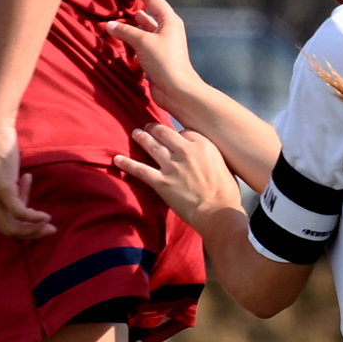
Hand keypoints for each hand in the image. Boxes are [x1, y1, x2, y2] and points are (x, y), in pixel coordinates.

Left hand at [0, 112, 55, 240]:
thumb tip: (24, 185)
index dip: (23, 223)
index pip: (3, 222)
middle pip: (7, 230)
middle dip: (30, 233)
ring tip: (50, 223)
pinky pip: (20, 213)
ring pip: (13, 227)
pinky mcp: (2, 190)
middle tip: (49, 230)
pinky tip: (45, 216)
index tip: (39, 213)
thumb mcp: (3, 171)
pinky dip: (34, 218)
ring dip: (34, 229)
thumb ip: (9, 184)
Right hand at [106, 0, 202, 112]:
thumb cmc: (165, 62)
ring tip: (112, 26)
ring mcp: (161, 45)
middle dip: (130, 12)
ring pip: (141, 32)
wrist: (177, 91)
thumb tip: (110, 25)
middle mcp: (166, 30)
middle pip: (145, 15)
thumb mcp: (143, 42)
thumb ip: (125, 31)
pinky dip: (130, 47)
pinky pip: (139, 48)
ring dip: (128, 31)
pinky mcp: (155, 59)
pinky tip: (120, 48)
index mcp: (169, 20)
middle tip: (114, 4)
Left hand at [114, 123, 243, 232]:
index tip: (175, 138)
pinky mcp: (161, 182)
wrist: (218, 213)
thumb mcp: (225, 166)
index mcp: (203, 145)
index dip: (178, 135)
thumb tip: (204, 157)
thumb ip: (211, 157)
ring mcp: (172, 166)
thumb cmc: (226, 194)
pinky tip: (116, 159)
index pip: (184, 132)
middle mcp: (185, 150)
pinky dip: (127, 163)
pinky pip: (140, 169)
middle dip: (155, 128)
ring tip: (135, 134)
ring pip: (151, 145)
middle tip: (148, 128)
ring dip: (141, 137)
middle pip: (164, 131)